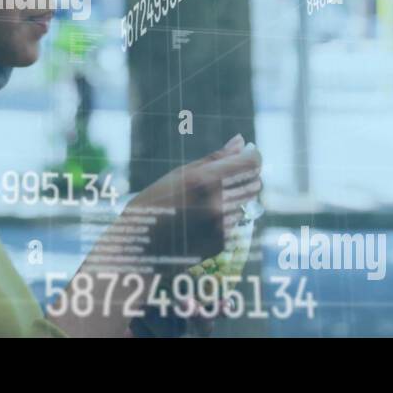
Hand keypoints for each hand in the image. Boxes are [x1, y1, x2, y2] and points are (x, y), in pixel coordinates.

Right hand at [48, 134, 262, 337]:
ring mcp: (222, 226)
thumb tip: (242, 141)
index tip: (247, 152)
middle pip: (254, 182)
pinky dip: (222, 216)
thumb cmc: (152, 206)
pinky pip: (233, 221)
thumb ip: (215, 159)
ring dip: (232, 197)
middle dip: (243, 176)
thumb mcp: (178, 175)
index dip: (252, 155)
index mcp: (205, 181)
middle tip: (221, 176)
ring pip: (245, 202)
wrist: (138, 250)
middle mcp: (217, 204)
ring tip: (202, 200)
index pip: (251, 163)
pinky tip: (198, 220)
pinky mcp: (222, 243)